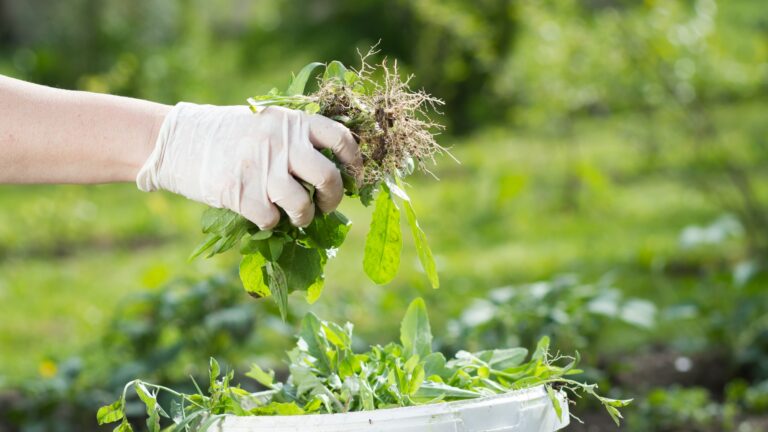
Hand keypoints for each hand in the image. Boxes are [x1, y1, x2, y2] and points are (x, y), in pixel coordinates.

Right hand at [137, 102, 360, 228]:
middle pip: (328, 177)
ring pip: (303, 206)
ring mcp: (262, 169)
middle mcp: (281, 143)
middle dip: (333, 197)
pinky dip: (271, 222)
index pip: (340, 138)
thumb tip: (334, 168)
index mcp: (292, 122)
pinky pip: (272, 220)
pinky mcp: (241, 194)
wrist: (179, 141)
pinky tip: (263, 214)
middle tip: (326, 204)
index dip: (355, 160)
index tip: (355, 175)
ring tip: (297, 216)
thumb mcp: (266, 122)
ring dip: (304, 217)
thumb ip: (296, 138)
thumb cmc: (229, 135)